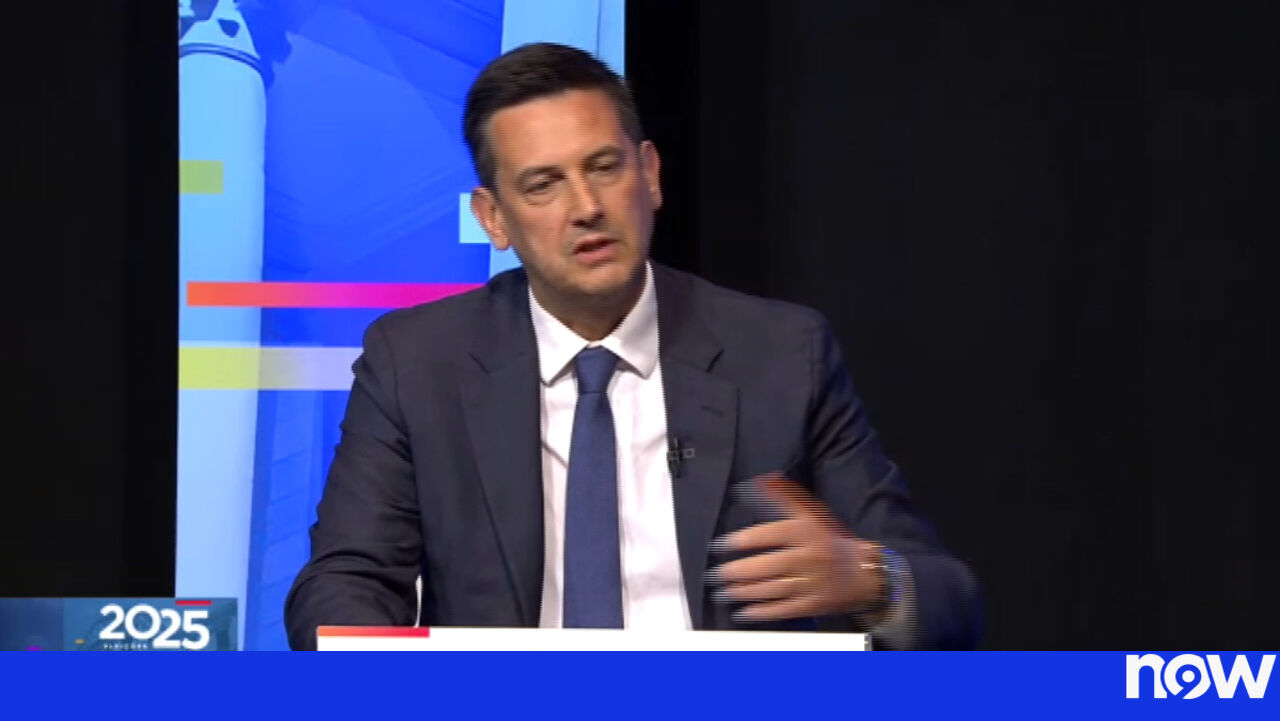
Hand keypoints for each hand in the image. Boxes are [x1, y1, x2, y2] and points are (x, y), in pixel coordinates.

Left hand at [709, 473, 886, 621]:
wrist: (863, 573)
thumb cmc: (830, 541)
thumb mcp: (811, 515)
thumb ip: (786, 497)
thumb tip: (762, 480)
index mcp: (807, 532)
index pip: (769, 534)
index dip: (743, 540)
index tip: (721, 545)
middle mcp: (809, 557)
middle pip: (767, 566)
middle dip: (737, 572)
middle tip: (716, 575)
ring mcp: (811, 583)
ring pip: (771, 589)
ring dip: (743, 592)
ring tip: (723, 592)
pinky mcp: (813, 605)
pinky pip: (782, 609)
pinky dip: (761, 612)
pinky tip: (743, 612)